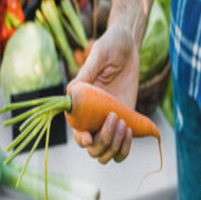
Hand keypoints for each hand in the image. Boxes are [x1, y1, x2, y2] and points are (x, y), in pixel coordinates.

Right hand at [69, 24, 138, 163]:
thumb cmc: (110, 47)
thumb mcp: (98, 56)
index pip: (77, 131)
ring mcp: (110, 122)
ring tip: (124, 123)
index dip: (81, 138)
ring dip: (115, 146)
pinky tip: (130, 129)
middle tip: (115, 118)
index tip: (88, 136)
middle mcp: (94, 117)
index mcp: (81, 104)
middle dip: (103, 141)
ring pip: (106, 152)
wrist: (128, 46)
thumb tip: (70, 91)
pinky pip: (122, 147)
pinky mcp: (126, 121)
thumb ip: (86, 73)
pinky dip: (126, 147)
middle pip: (92, 148)